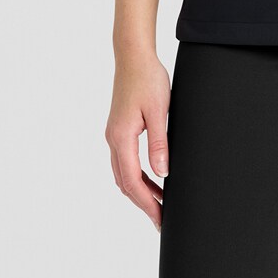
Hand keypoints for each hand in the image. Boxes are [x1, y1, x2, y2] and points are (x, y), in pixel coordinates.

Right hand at [106, 49, 171, 231]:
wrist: (133, 57)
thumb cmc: (148, 80)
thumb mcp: (159, 112)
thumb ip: (159, 144)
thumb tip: (163, 173)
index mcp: (122, 138)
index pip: (133, 182)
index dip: (147, 203)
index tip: (160, 218)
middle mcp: (113, 140)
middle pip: (125, 183)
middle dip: (143, 204)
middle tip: (162, 221)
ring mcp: (114, 136)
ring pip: (124, 175)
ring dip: (141, 192)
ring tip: (161, 205)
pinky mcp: (119, 131)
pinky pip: (126, 163)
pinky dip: (139, 177)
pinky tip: (155, 181)